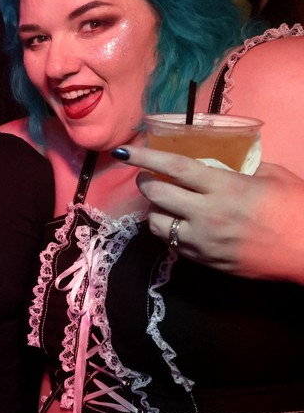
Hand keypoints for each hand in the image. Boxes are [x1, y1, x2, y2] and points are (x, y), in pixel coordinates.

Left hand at [118, 145, 303, 283]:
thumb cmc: (295, 208)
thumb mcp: (270, 176)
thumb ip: (237, 169)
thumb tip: (215, 166)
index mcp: (224, 187)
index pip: (173, 168)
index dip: (145, 157)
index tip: (125, 152)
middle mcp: (206, 214)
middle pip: (156, 195)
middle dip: (145, 183)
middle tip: (146, 177)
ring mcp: (201, 240)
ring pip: (156, 223)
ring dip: (154, 209)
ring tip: (163, 202)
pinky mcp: (202, 260)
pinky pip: (171, 243)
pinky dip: (168, 230)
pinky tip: (178, 223)